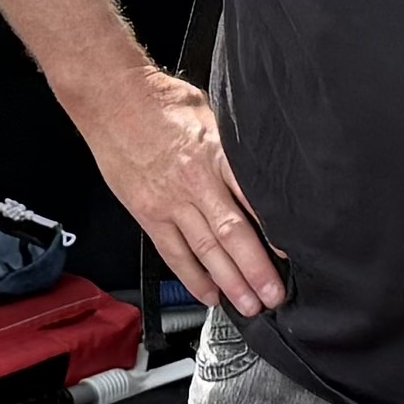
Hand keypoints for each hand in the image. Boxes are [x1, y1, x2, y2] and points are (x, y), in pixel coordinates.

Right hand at [73, 69, 280, 319]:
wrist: (111, 99)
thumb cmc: (161, 101)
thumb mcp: (211, 113)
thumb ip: (233, 147)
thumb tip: (260, 169)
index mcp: (215, 154)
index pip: (250, 198)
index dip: (273, 228)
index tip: (291, 252)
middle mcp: (194, 182)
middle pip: (231, 233)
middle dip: (256, 269)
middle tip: (274, 295)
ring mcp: (169, 201)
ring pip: (205, 250)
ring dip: (229, 281)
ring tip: (249, 304)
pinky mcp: (148, 213)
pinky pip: (173, 252)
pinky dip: (193, 277)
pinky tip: (210, 294)